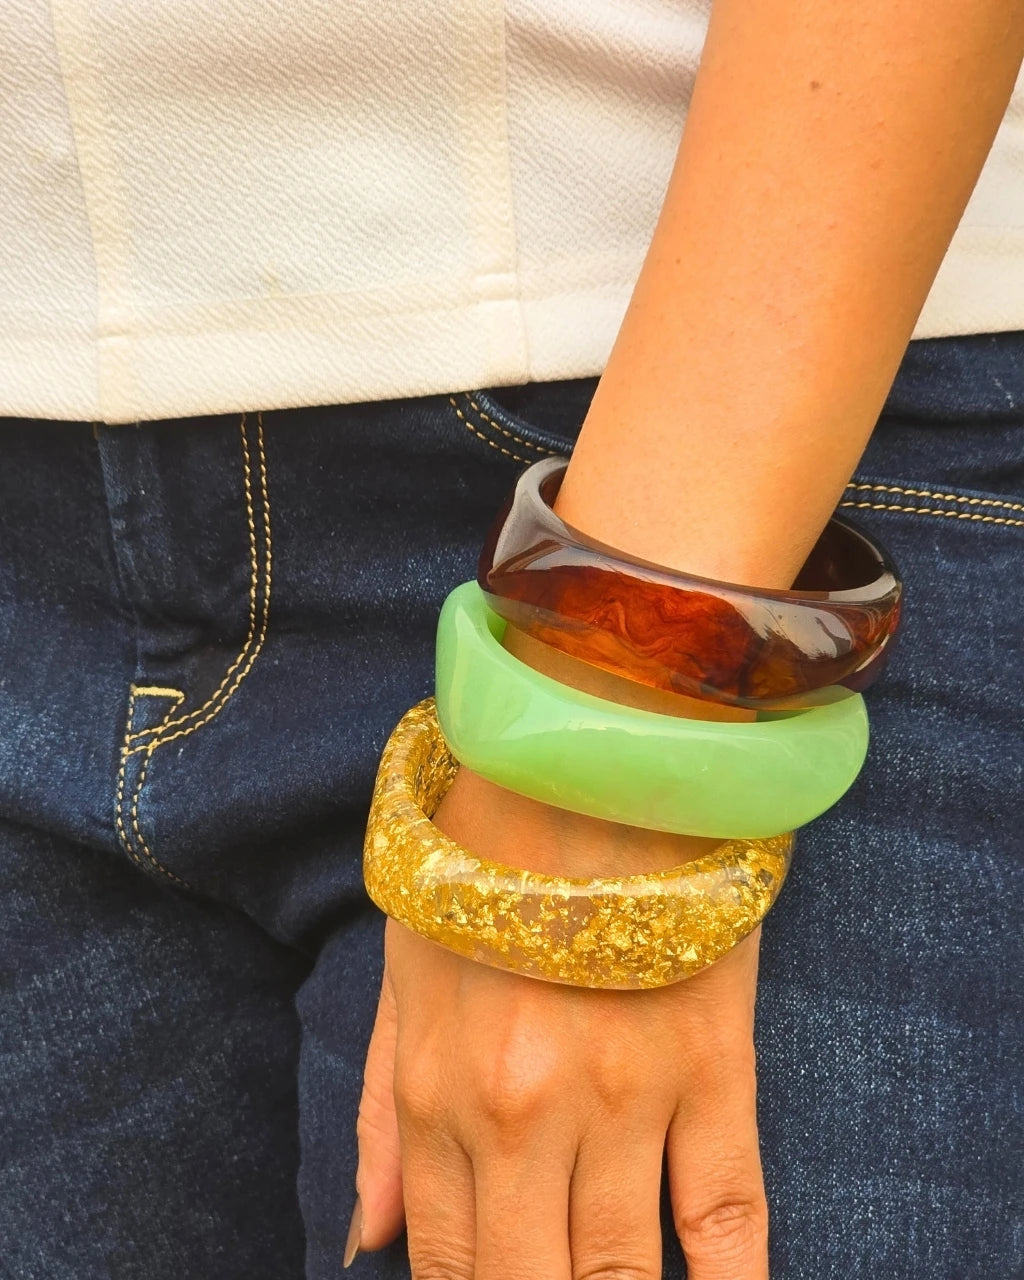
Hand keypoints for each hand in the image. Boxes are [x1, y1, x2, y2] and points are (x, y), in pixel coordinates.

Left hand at [349, 768, 769, 1278]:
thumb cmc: (484, 861)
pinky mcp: (712, 1063)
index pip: (449, 1268)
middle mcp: (523, 1114)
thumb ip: (382, 1114)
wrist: (586, 754)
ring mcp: (624, 1094)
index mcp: (439, 1091)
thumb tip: (369, 1242)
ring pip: (628, 1273)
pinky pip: (731, 1213)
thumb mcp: (404, 971)